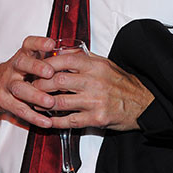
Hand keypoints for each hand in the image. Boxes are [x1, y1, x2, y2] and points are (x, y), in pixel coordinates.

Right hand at [0, 36, 58, 127]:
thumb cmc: (19, 72)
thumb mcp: (30, 61)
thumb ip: (50, 59)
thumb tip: (77, 56)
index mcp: (23, 56)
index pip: (29, 44)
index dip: (39, 43)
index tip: (51, 44)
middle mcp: (14, 67)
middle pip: (22, 63)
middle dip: (36, 67)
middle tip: (50, 72)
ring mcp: (7, 84)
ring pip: (20, 89)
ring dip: (36, 96)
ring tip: (50, 102)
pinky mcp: (4, 100)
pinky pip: (19, 109)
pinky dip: (34, 117)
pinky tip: (46, 121)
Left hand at [33, 48, 152, 130]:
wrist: (143, 104)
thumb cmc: (121, 83)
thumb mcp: (104, 63)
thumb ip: (83, 57)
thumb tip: (61, 51)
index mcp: (95, 66)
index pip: (64, 60)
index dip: (46, 64)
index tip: (36, 67)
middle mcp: (94, 82)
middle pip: (58, 81)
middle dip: (40, 84)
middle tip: (30, 86)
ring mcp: (95, 101)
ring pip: (60, 101)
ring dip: (43, 103)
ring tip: (35, 102)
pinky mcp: (96, 118)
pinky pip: (70, 120)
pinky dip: (55, 120)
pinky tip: (48, 119)